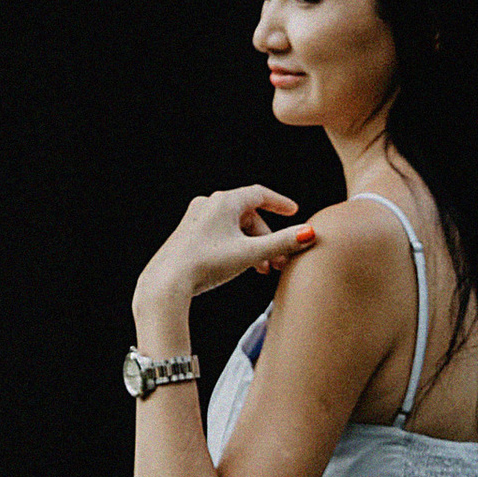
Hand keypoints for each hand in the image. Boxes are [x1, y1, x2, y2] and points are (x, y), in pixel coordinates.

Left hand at [134, 186, 315, 331]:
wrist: (168, 282)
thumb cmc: (207, 264)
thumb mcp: (250, 254)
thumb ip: (282, 243)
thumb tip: (309, 234)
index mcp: (224, 201)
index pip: (259, 194)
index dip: (279, 204)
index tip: (294, 212)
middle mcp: (208, 205)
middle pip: (249, 217)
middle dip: (267, 239)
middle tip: (280, 261)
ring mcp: (196, 220)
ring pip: (234, 228)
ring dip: (253, 246)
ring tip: (263, 269)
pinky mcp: (188, 235)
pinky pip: (220, 235)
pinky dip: (236, 248)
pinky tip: (241, 267)